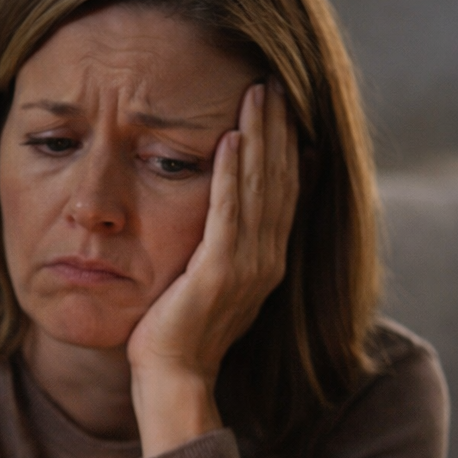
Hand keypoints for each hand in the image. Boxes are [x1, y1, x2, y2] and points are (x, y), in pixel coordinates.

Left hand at [127, 79, 298, 454]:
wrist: (171, 376)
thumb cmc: (178, 329)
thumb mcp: (208, 277)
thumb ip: (223, 242)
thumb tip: (223, 206)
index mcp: (268, 259)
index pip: (285, 190)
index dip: (286, 144)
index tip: (281, 103)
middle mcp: (268, 259)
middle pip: (281, 180)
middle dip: (278, 128)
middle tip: (273, 81)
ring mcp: (248, 266)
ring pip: (261, 188)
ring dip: (261, 137)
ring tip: (257, 94)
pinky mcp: (220, 271)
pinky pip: (229, 212)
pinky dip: (233, 173)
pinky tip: (232, 138)